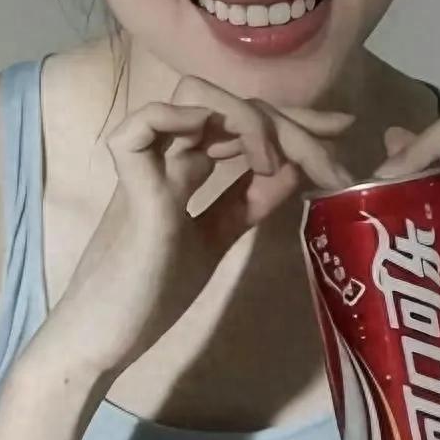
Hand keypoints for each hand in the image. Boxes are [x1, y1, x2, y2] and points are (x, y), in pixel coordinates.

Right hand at [43, 76, 354, 384]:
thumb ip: (246, 204)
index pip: (239, 123)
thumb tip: (291, 169)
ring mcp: (147, 168)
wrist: (101, 341)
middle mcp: (165, 158)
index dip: (290, 121)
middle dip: (288, 117)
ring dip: (247, 117)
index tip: (339, 130)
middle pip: (227, 106)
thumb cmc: (149, 295)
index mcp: (182, 170)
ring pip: (193, 98)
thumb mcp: (213, 241)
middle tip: (336, 139)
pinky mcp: (133, 191)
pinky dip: (185, 119)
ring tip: (275, 160)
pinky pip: (143, 126)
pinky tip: (238, 150)